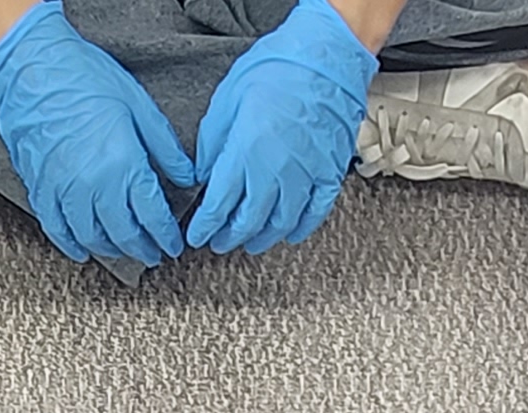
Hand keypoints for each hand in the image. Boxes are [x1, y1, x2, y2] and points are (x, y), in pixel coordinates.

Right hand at [0, 0, 197, 266]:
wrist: (33, 66)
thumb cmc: (86, 77)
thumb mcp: (139, 106)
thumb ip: (166, 149)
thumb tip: (187, 178)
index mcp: (123, 164)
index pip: (152, 216)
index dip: (166, 236)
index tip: (173, 245)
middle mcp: (92, 184)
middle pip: (124, 233)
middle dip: (143, 249)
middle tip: (154, 254)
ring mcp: (62, 189)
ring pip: (91, 236)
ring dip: (111, 249)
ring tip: (124, 251)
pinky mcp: (38, 187)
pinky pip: (56, 228)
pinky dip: (71, 245)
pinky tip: (83, 251)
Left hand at [184, 0, 375, 256]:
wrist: (326, 55)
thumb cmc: (278, 68)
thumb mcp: (227, 100)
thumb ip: (213, 143)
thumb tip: (204, 171)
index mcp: (245, 152)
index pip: (219, 204)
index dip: (205, 226)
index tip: (197, 235)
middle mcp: (276, 170)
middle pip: (248, 220)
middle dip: (229, 237)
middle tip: (219, 244)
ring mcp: (306, 175)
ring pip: (281, 222)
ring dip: (262, 237)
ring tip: (251, 243)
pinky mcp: (330, 172)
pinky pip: (315, 212)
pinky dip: (301, 228)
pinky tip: (290, 233)